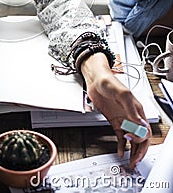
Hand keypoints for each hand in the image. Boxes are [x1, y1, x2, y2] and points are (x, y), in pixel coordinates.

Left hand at [81, 53, 150, 168]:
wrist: (95, 80)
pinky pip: (120, 137)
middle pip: (140, 137)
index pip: (144, 129)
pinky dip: (121, 145)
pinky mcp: (114, 121)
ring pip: (132, 139)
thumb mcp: (122, 94)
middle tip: (135, 161)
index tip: (130, 139)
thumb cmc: (109, 82)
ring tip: (131, 161)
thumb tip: (139, 123)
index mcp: (137, 110)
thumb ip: (131, 109)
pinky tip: (120, 152)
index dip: (140, 137)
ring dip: (132, 151)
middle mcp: (131, 116)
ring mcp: (123, 119)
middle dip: (139, 150)